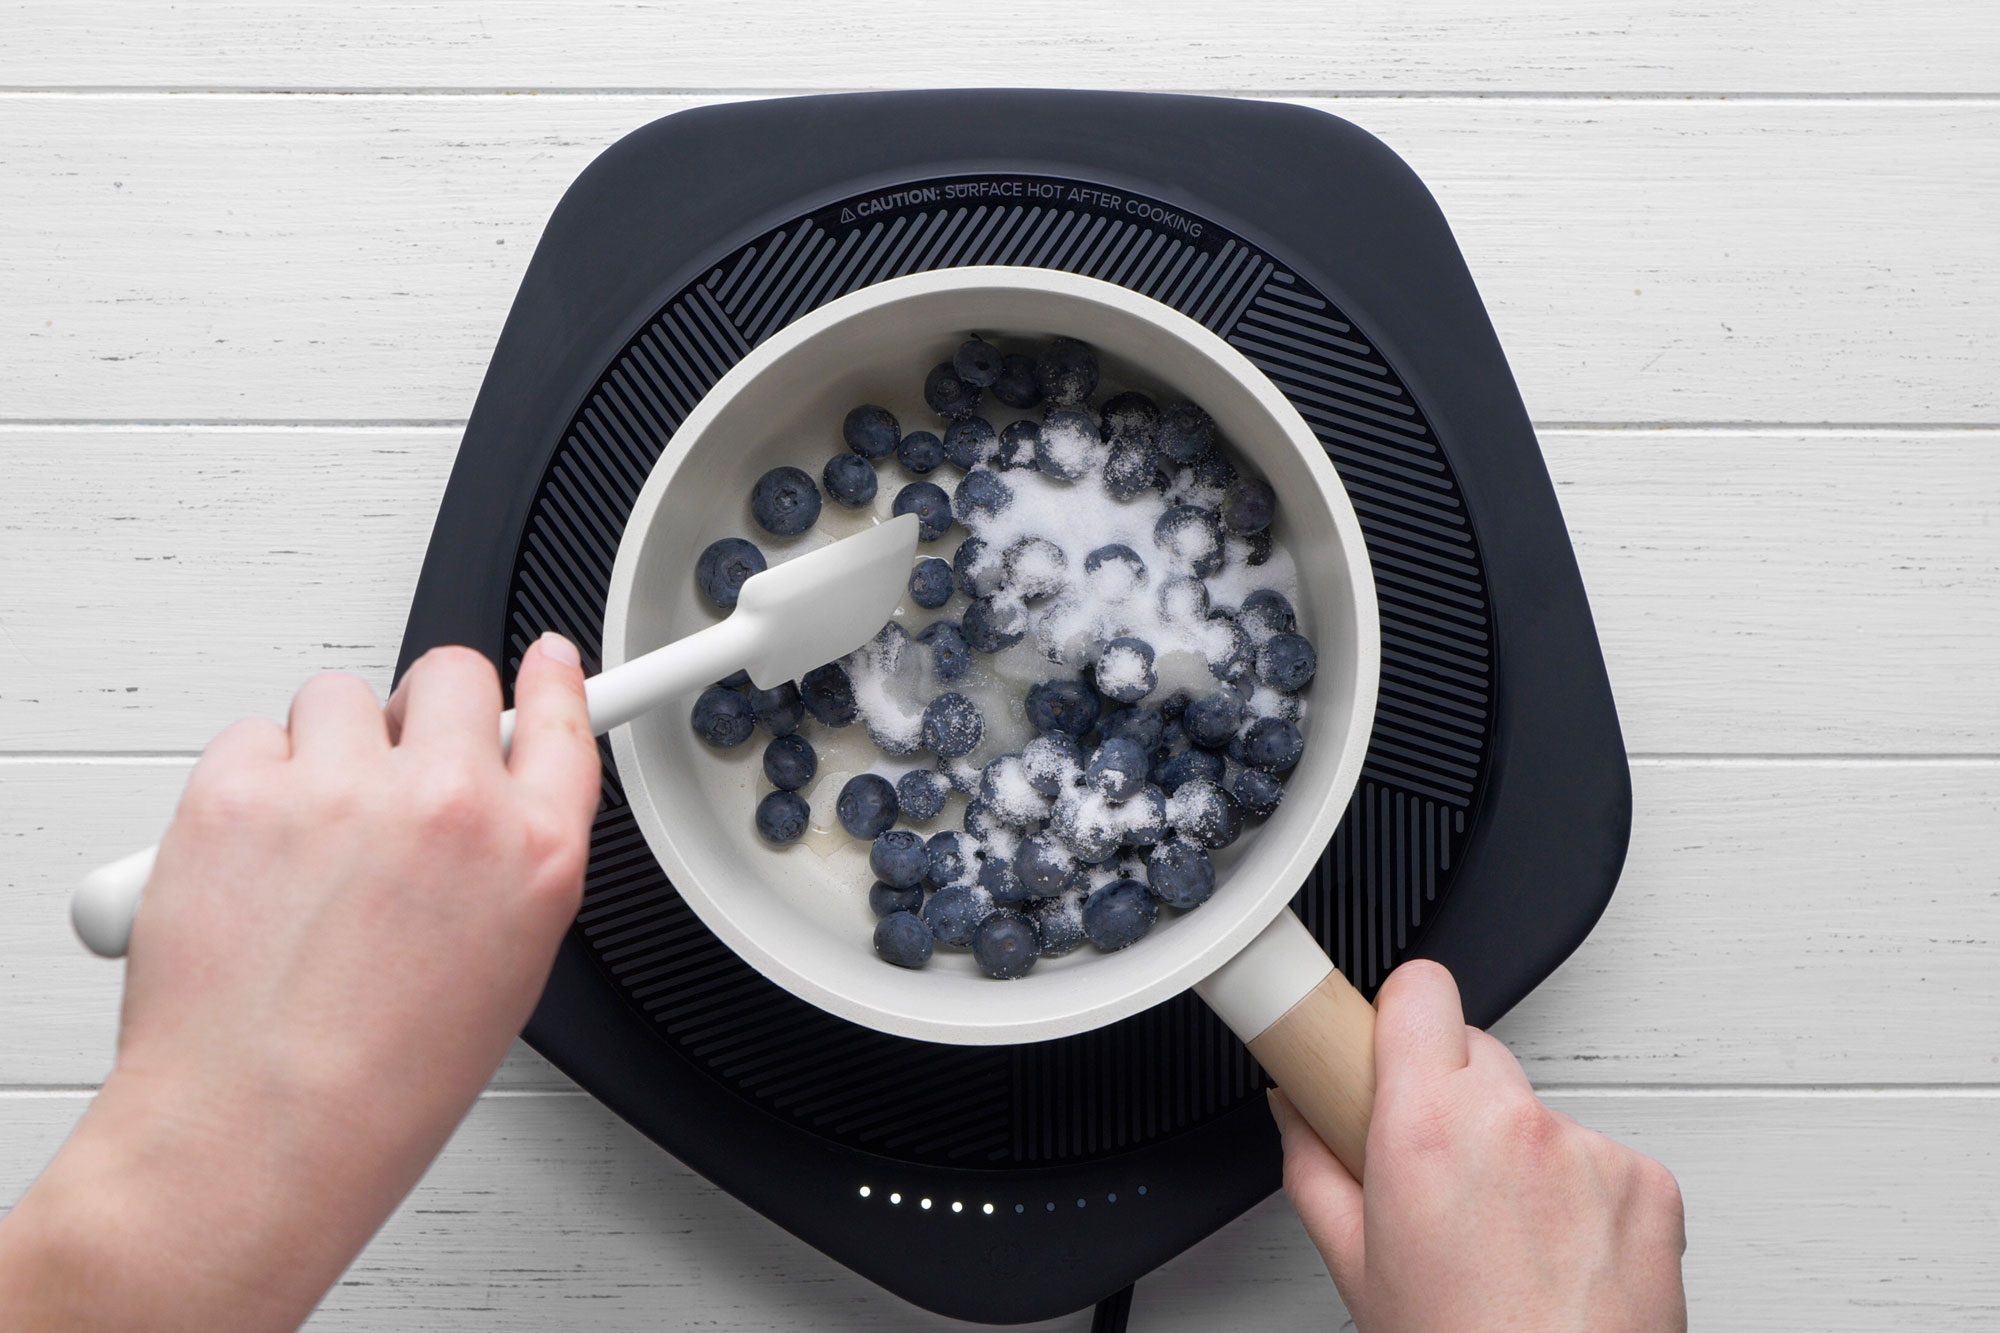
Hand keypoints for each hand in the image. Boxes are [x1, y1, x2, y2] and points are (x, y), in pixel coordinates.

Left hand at [0, 636, 599, 1330]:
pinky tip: (253, 858)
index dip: (553, 682)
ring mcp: (343, 788)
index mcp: (532, 854)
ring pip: (338, 698)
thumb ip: (507, 864)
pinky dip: (247, 783)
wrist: (258, 1134)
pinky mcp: (241, 788)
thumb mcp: (506, 972)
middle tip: (389, 772)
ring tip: (308, 843)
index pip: (562, 720)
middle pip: (451, 676)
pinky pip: (249, 738)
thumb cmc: (378, 1085)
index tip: (548, 663)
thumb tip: (482, 806)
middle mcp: (449, 804)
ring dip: (326, 749)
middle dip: (422, 714)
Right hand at [1271, 961, 1685, 1332]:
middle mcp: (1512, 1125)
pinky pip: (1600, 1157)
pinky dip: (1581, 1193)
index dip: (1399, 1012)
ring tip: (1504, 1237)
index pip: (1419, 991)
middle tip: (1437, 1169)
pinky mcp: (1649, 1182)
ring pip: (1536, 1110)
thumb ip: (1314, 1167)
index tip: (1387, 1038)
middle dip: (1451, 1094)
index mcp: (1428, 1130)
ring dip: (1518, 1151)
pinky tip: (1560, 1254)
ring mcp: (1589, 1150)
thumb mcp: (1355, 1267)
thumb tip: (1297, 1114)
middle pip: (1474, 1050)